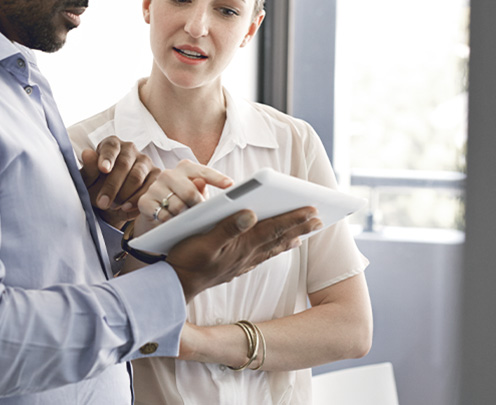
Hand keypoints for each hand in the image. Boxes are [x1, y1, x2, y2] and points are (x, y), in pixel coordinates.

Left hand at [79, 136, 158, 226]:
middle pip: (124, 165)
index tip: (103, 169)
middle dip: (112, 186)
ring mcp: (144, 161)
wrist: (110, 201)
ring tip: (113, 206)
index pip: (110, 147)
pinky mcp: (155, 175)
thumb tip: (87, 153)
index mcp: (111, 144)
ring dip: (124, 195)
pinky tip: (126, 208)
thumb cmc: (97, 186)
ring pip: (137, 177)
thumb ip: (89, 168)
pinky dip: (137, 200)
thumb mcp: (88, 180)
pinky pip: (149, 188)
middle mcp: (130, 149)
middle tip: (102, 203)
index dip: (107, 158)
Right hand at [133, 159, 233, 237]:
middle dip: (199, 206)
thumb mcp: (197, 198)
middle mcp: (169, 174)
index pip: (203, 172)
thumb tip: (213, 186)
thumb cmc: (184, 205)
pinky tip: (172, 225)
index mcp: (186, 169)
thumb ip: (205, 191)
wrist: (158, 219)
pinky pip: (163, 215)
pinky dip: (170, 222)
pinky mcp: (144, 201)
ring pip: (177, 206)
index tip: (231, 185)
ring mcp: (155, 187)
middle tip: (204, 216)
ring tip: (187, 222)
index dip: (217, 178)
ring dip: (184, 217)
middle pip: (190, 191)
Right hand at [166, 206, 321, 301]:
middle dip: (299, 226)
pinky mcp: (235, 267)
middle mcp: (246, 254)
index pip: (273, 227)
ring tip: (306, 232)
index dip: (294, 218)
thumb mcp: (202, 241)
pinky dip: (275, 249)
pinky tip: (278, 247)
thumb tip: (250, 213)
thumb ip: (226, 227)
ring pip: (272, 247)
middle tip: (320, 218)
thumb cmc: (186, 260)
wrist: (176, 285)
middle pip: (278, 237)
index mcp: (241, 244)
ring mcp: (242, 262)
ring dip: (291, 238)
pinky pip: (263, 256)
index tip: (313, 209)